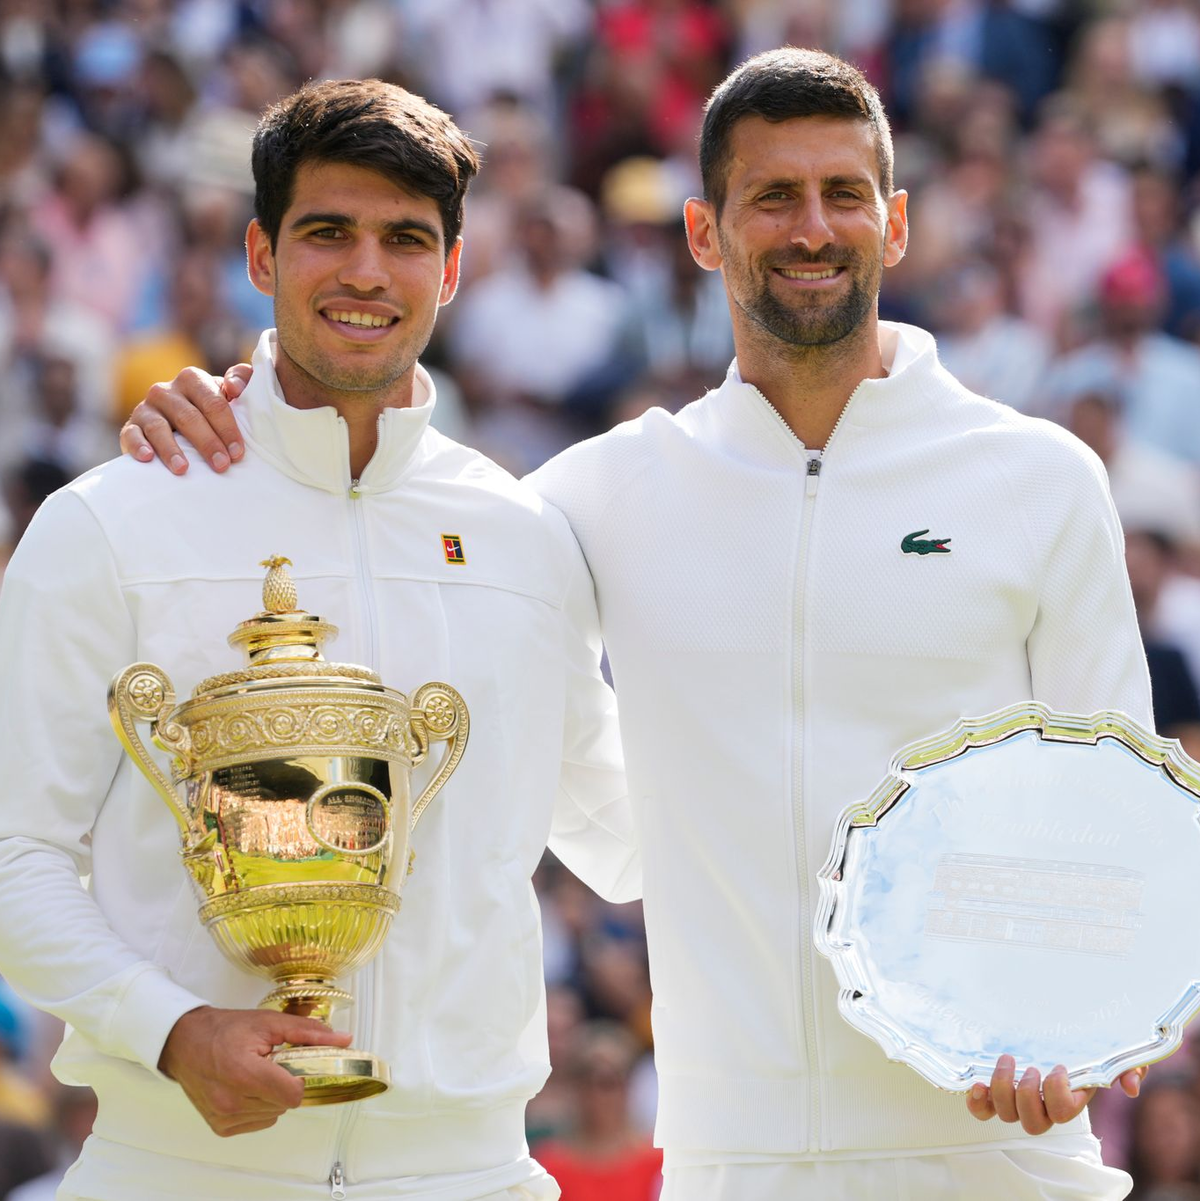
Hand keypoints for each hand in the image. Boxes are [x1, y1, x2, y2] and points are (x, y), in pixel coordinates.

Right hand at [119, 363, 252, 474]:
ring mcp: (146, 408)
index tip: (238, 453)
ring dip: (171, 450)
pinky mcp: (131, 427)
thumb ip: (242, 379)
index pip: (213, 402)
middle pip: (188, 417)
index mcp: (192, 380)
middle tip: (222, 466)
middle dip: (207, 443)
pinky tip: (148, 458)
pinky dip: (139, 446)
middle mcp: (166, 391)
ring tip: (183, 469)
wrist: (178, 427)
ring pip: (159, 427)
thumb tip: (234, 387)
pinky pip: (131, 435)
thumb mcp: (230, 394)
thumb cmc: (212, 412)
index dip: (227, 428)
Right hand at [159, 1004, 351, 1136]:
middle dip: (285, 1083)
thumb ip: (308, 1033)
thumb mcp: (269, 1022)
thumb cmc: (225, 1030)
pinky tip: (246, 1088)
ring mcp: (224, 1117)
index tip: (292, 1063)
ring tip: (256, 1073)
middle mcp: (231, 1101)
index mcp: (243, 1073)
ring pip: (273, 1114)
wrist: (186, 1043)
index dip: (299, 1078)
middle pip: (285, 1103)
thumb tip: (344, 1040)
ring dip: (272, 1095)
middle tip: (271, 1063)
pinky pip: (258, 1122)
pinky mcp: (220, 1128)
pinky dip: (259, 1107)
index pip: (293, 1094)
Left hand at [966, 1054, 1147, 1134]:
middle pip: (1032, 1122)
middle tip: (1030, 1067)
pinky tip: (978, 1084)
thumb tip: (1131, 1087)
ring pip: (1008, 1115)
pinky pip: (984, 1111)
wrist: (1058, 1031)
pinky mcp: (997, 1092)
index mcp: (1070, 1098)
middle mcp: (1044, 1106)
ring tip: (1008, 1060)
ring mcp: (1019, 1100)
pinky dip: (978, 1103)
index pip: (1063, 1113)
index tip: (1058, 1066)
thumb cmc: (1085, 1044)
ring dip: (1003, 1089)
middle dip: (1028, 1095)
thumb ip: (1128, 1067)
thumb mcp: (1112, 1052)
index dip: (1057, 1093)